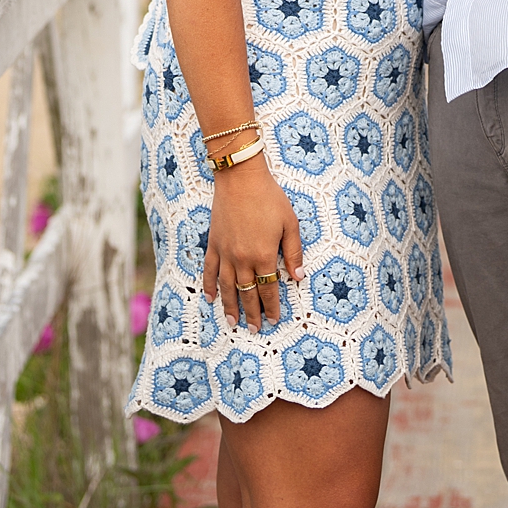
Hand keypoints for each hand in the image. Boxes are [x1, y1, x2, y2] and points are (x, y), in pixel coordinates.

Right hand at [203, 159, 305, 331]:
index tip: (274, 319)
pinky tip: (210, 298)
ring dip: (230, 307)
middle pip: (247, 293)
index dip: (272, 306)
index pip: (268, 288)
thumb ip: (293, 252)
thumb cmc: (269, 197)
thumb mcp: (290, 222)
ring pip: (227, 287)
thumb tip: (298, 277)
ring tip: (233, 323)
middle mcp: (242, 259)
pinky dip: (209, 285)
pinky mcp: (214, 244)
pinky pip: (209, 270)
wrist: (241, 178)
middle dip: (252, 313)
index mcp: (263, 255)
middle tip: (255, 329)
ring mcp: (225, 252)